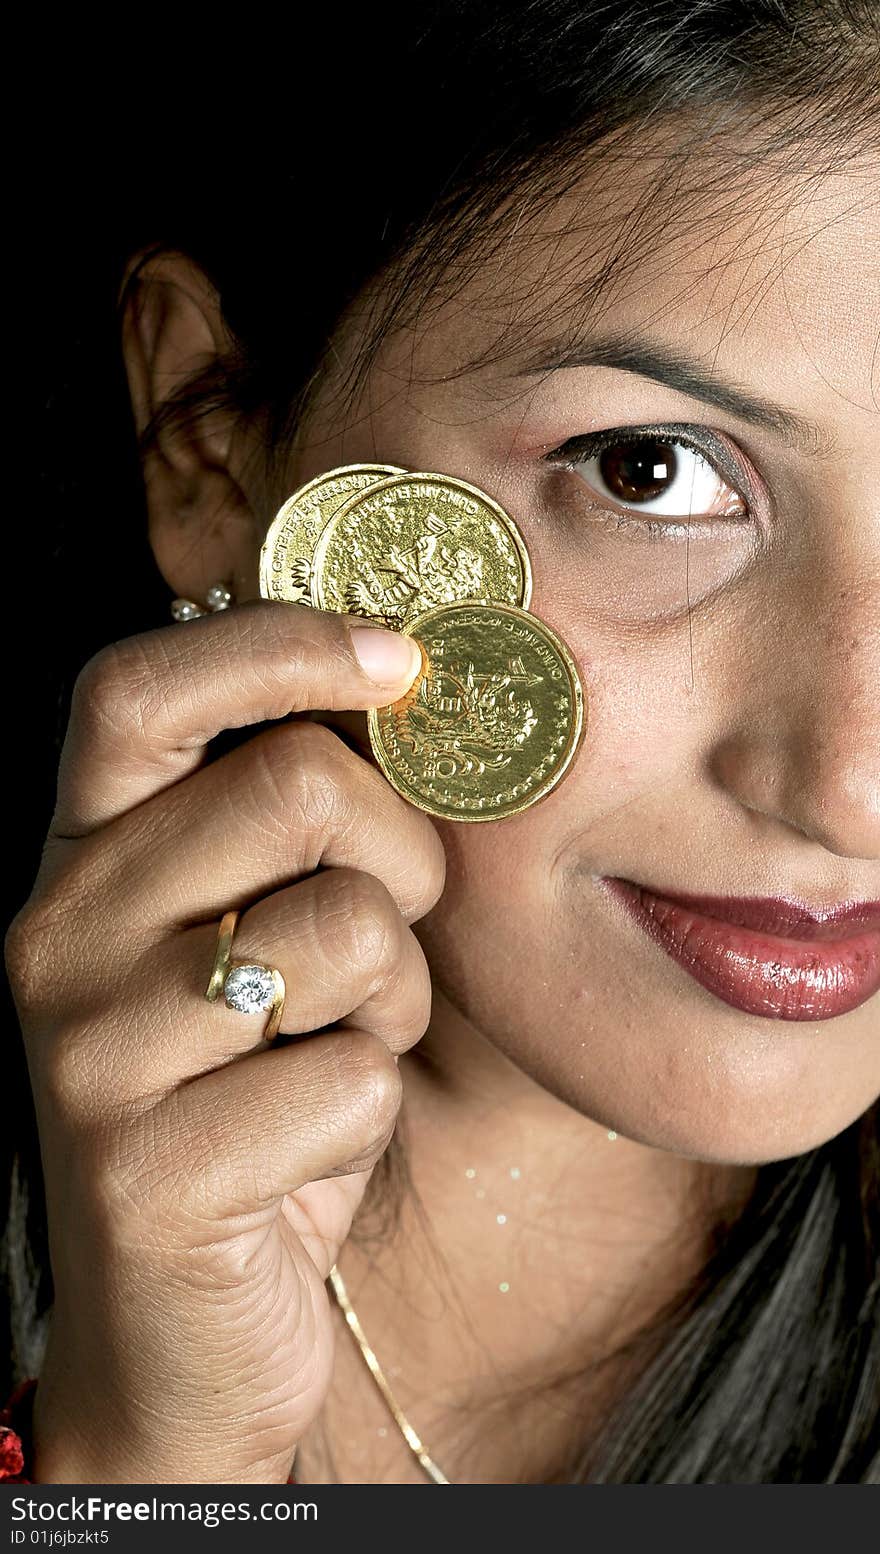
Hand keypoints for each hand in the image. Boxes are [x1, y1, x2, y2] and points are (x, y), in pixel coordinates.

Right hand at [5, 599, 444, 1482]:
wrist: (179, 1333)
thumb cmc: (248, 1096)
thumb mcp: (253, 935)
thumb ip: (294, 823)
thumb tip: (407, 683)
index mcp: (82, 858)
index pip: (140, 687)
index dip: (280, 644)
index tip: (401, 656)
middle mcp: (58, 936)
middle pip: (296, 786)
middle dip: (400, 857)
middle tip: (385, 933)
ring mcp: (89, 1057)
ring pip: (347, 928)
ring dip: (392, 996)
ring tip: (333, 1050)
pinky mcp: (148, 1174)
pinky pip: (356, 1076)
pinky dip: (374, 1108)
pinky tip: (310, 1145)